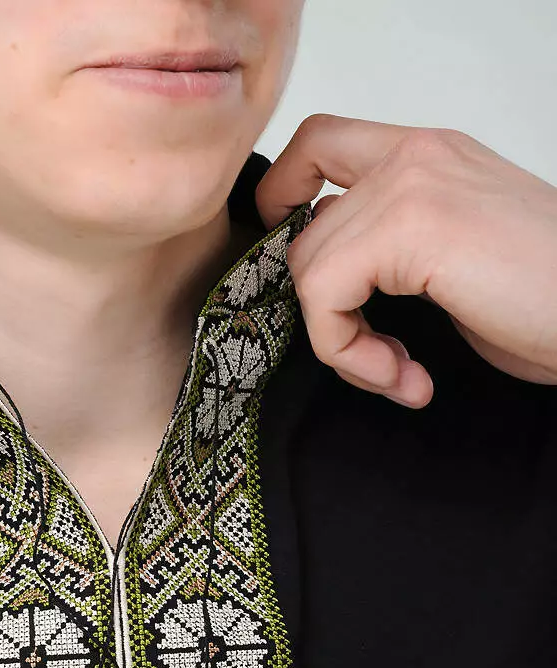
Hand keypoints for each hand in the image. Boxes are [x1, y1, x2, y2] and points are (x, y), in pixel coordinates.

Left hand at [255, 114, 556, 405]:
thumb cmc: (547, 301)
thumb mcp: (457, 261)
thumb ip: (396, 251)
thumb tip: (330, 284)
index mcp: (429, 156)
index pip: (320, 142)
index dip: (285, 195)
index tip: (295, 259)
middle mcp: (416, 156)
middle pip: (306, 227)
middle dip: (326, 311)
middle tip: (379, 362)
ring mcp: (411, 185)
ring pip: (309, 269)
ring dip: (344, 345)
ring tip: (397, 375)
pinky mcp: (410, 227)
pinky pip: (324, 296)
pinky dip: (349, 352)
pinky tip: (405, 377)